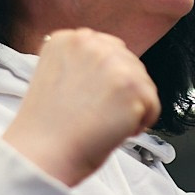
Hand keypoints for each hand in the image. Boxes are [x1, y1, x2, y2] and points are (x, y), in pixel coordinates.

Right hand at [3, 30, 158, 185]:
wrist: (41, 154)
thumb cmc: (44, 128)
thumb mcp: (54, 77)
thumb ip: (80, 64)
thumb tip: (107, 71)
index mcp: (67, 40)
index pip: (107, 48)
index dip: (107, 78)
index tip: (98, 95)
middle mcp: (91, 44)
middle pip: (129, 63)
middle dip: (122, 91)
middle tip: (101, 114)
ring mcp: (113, 64)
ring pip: (143, 84)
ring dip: (132, 107)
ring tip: (105, 123)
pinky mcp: (132, 87)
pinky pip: (153, 105)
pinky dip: (141, 123)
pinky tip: (116, 131)